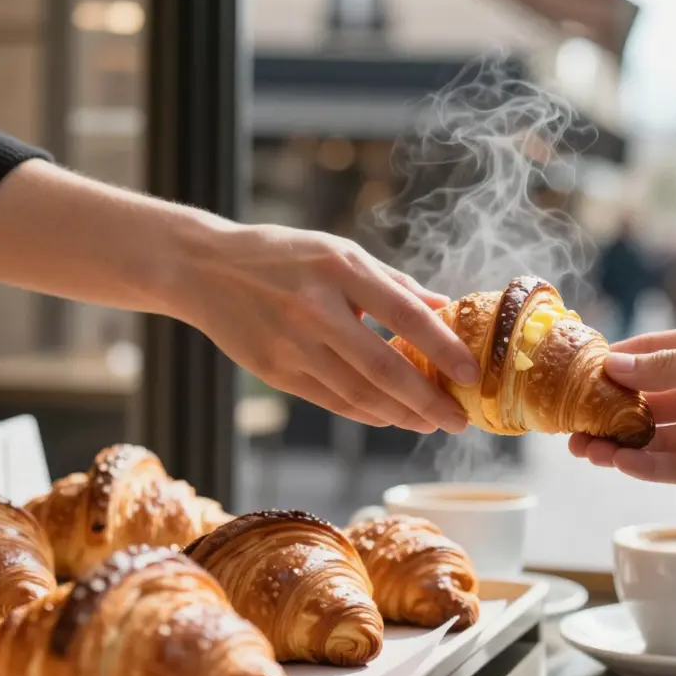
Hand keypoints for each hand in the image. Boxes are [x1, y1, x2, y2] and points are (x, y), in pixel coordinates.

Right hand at [173, 221, 478, 433]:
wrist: (204, 269)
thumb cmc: (284, 256)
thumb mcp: (341, 253)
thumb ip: (394, 283)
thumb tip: (445, 310)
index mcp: (340, 269)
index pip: (405, 315)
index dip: (443, 349)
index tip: (471, 374)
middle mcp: (316, 308)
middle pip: (384, 369)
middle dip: (428, 401)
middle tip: (458, 420)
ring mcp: (292, 345)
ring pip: (358, 394)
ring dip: (401, 415)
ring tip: (431, 423)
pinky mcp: (275, 372)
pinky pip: (332, 401)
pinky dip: (367, 414)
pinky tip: (392, 417)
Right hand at [570, 319, 675, 491]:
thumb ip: (670, 366)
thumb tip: (614, 364)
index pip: (648, 355)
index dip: (612, 366)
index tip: (574, 378)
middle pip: (645, 401)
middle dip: (607, 413)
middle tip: (570, 425)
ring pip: (655, 438)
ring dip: (620, 444)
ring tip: (585, 450)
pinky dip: (648, 466)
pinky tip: (622, 464)